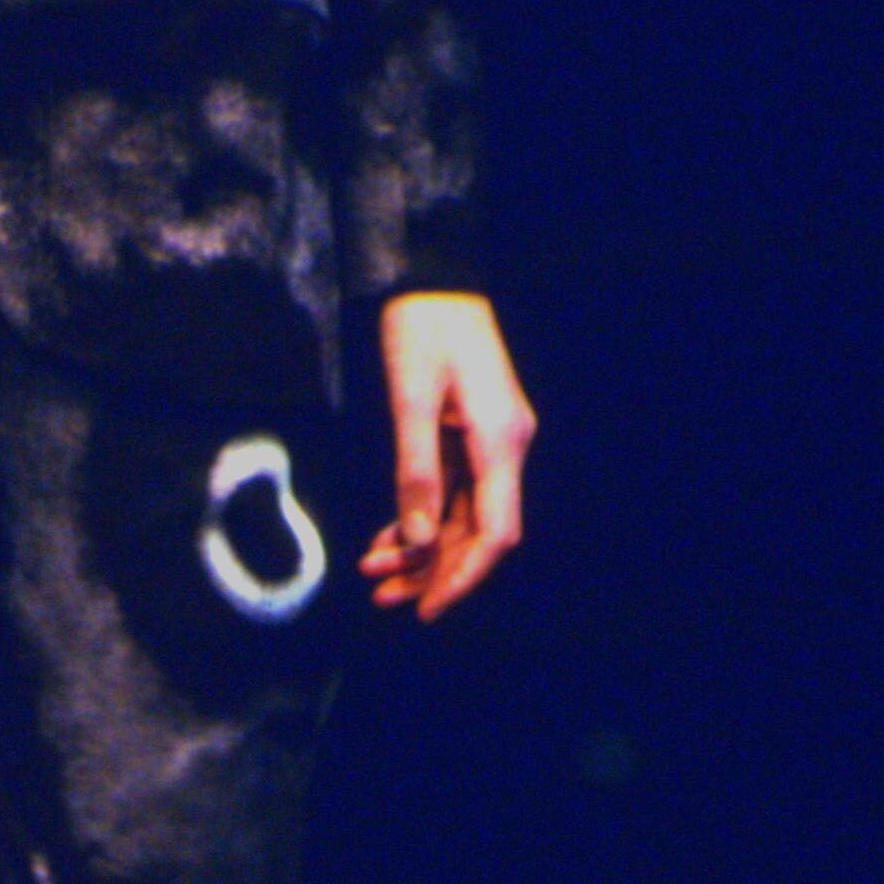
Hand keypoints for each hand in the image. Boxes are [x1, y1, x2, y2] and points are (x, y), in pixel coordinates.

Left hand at [361, 290, 532, 622]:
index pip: (494, 533)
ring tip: (376, 575)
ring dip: (424, 548)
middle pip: (479, 532)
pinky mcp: (474, 433)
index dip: (462, 576)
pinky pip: (454, 491)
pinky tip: (389, 539)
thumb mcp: (411, 399)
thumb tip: (419, 539)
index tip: (428, 608)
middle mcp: (506, 447)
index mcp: (500, 441)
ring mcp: (493, 441)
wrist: (434, 275)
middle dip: (435, 570)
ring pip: (464, 516)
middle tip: (384, 598)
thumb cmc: (422, 328)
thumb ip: (417, 472)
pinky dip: (424, 517)